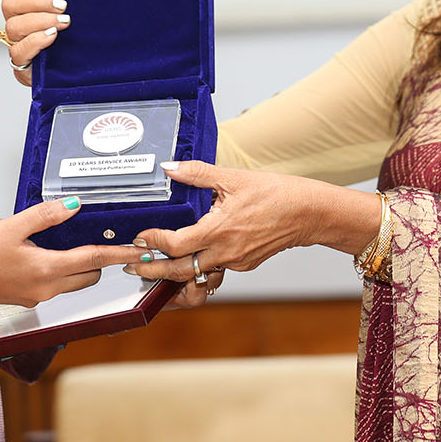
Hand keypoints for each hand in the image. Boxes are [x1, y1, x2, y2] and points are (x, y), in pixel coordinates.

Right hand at [0, 0, 69, 84]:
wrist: (71, 67)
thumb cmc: (69, 35)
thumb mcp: (67, 11)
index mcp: (22, 3)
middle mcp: (15, 20)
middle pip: (9, 3)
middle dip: (38, 1)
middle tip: (62, 5)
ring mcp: (16, 42)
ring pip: (14, 26)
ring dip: (40, 21)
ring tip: (63, 22)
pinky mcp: (21, 62)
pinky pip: (18, 52)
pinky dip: (35, 41)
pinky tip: (52, 36)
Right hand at [0, 196, 141, 307]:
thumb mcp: (12, 226)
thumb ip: (46, 215)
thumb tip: (75, 205)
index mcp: (46, 270)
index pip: (93, 260)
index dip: (119, 253)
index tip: (140, 250)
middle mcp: (46, 289)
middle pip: (89, 276)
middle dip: (102, 260)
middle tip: (109, 239)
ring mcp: (36, 297)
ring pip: (73, 282)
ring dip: (81, 265)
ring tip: (78, 241)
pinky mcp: (25, 298)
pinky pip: (55, 285)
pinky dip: (62, 270)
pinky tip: (49, 251)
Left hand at [121, 161, 377, 288]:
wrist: (309, 213)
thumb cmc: (275, 193)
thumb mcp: (232, 177)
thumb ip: (197, 173)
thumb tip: (170, 167)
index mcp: (219, 230)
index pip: (176, 244)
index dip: (153, 242)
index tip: (139, 238)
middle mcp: (225, 252)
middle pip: (180, 270)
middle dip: (153, 271)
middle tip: (132, 267)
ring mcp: (235, 262)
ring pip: (197, 274)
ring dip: (174, 274)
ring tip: (154, 269)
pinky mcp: (244, 265)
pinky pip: (215, 270)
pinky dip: (199, 268)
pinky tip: (188, 259)